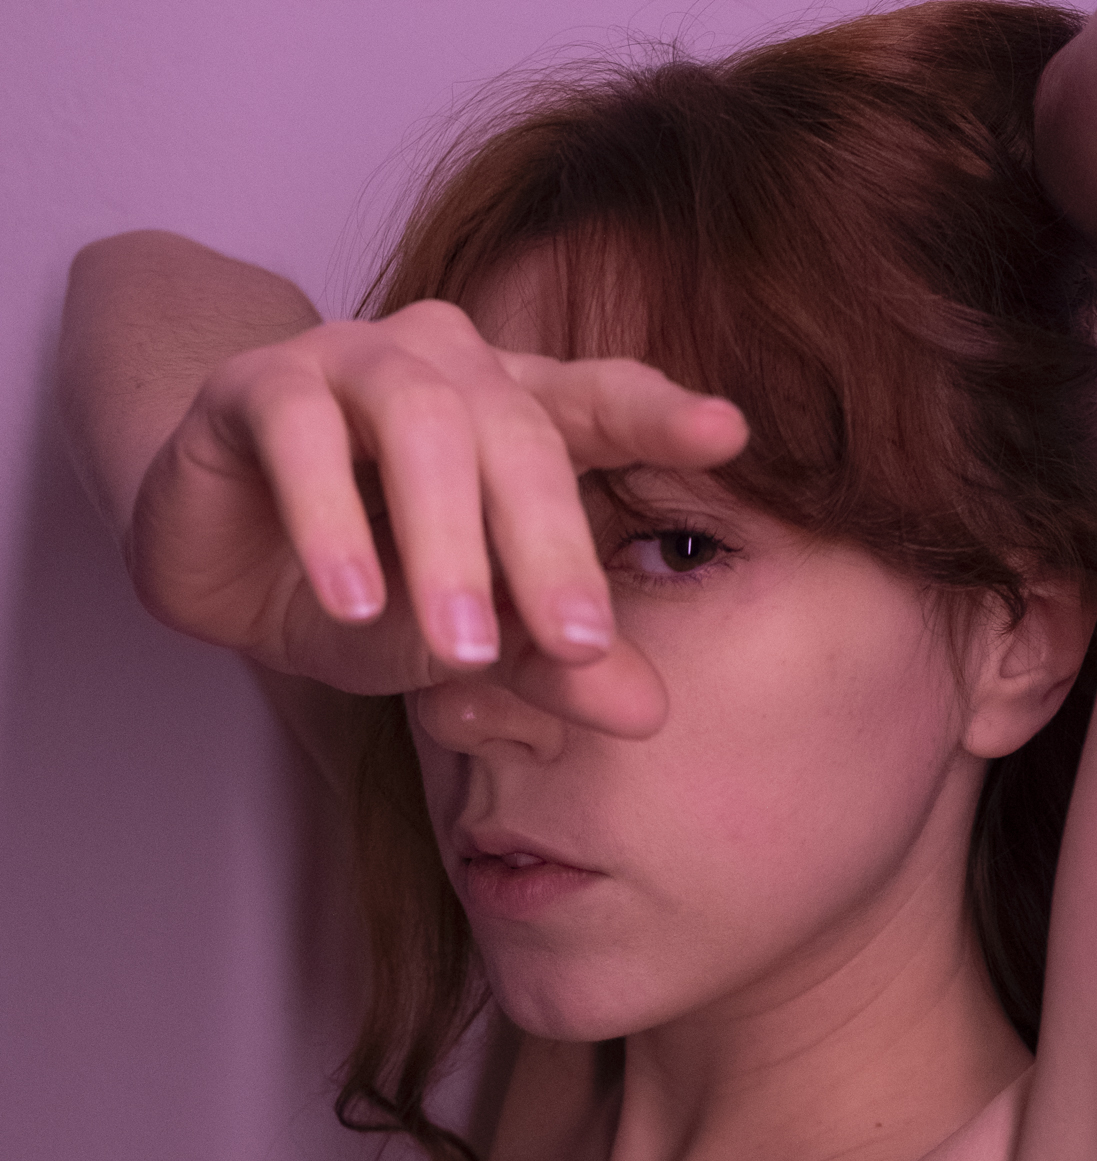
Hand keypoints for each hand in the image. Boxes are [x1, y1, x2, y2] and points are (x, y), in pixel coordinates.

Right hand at [127, 301, 747, 735]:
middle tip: (576, 646)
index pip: (599, 405)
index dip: (659, 413)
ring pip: (419, 423)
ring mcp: (349, 362)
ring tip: (459, 646)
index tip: (730, 433)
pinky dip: (331, 522)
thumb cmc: (365, 580)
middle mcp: (444, 367)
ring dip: (447, 542)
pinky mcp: (256, 388)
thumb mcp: (466, 635)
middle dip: (551, 547)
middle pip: (518, 436)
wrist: (217, 555)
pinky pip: (300, 433)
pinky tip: (353, 600)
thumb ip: (550, 659)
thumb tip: (648, 712)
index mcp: (512, 413)